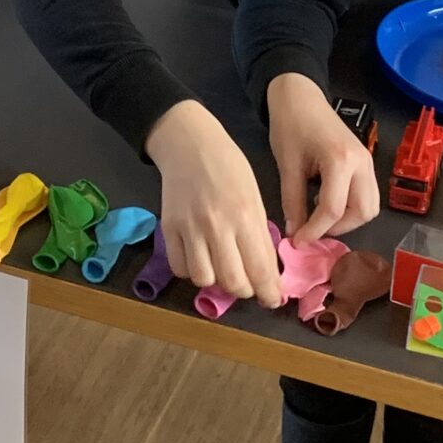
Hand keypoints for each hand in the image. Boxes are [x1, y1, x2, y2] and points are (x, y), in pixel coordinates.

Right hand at [144, 101, 282, 306]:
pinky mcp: (169, 228)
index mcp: (246, 215)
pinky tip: (200, 259)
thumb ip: (258, 234)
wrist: (189, 143)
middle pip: (232, 281)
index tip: (273, 299)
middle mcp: (218, 225)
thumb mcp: (254, 196)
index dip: (269, 292)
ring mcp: (190, 228)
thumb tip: (266, 270)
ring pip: (203, 279)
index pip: (260, 268)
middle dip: (245, 290)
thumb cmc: (229, 166)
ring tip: (222, 270)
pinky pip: (180, 268)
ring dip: (216, 282)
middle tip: (248, 285)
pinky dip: (192, 271)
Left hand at [266, 73, 379, 244]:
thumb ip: (292, 201)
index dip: (315, 231)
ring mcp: (368, 162)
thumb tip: (295, 232)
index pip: (334, 209)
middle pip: (362, 212)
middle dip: (338, 227)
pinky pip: (368, 195)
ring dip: (348, 220)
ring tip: (319, 216)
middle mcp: (362, 162)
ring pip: (370, 207)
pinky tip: (327, 201)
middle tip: (312, 228)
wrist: (300, 96)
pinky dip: (351, 207)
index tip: (297, 241)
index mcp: (340, 160)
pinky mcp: (366, 162)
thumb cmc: (290, 124)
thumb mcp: (287, 165)